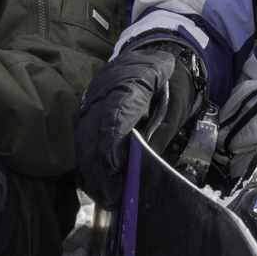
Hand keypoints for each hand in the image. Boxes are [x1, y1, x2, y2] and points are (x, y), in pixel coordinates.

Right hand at [72, 42, 200, 208]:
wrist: (153, 59)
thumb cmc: (170, 83)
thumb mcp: (176, 104)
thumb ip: (161, 131)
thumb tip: (144, 163)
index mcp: (133, 79)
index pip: (117, 112)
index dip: (114, 142)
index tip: (117, 168)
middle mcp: (105, 88)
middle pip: (95, 129)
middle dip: (101, 167)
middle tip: (112, 197)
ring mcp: (91, 98)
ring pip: (84, 136)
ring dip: (92, 169)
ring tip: (104, 196)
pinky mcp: (85, 110)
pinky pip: (81, 137)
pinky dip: (87, 162)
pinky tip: (95, 183)